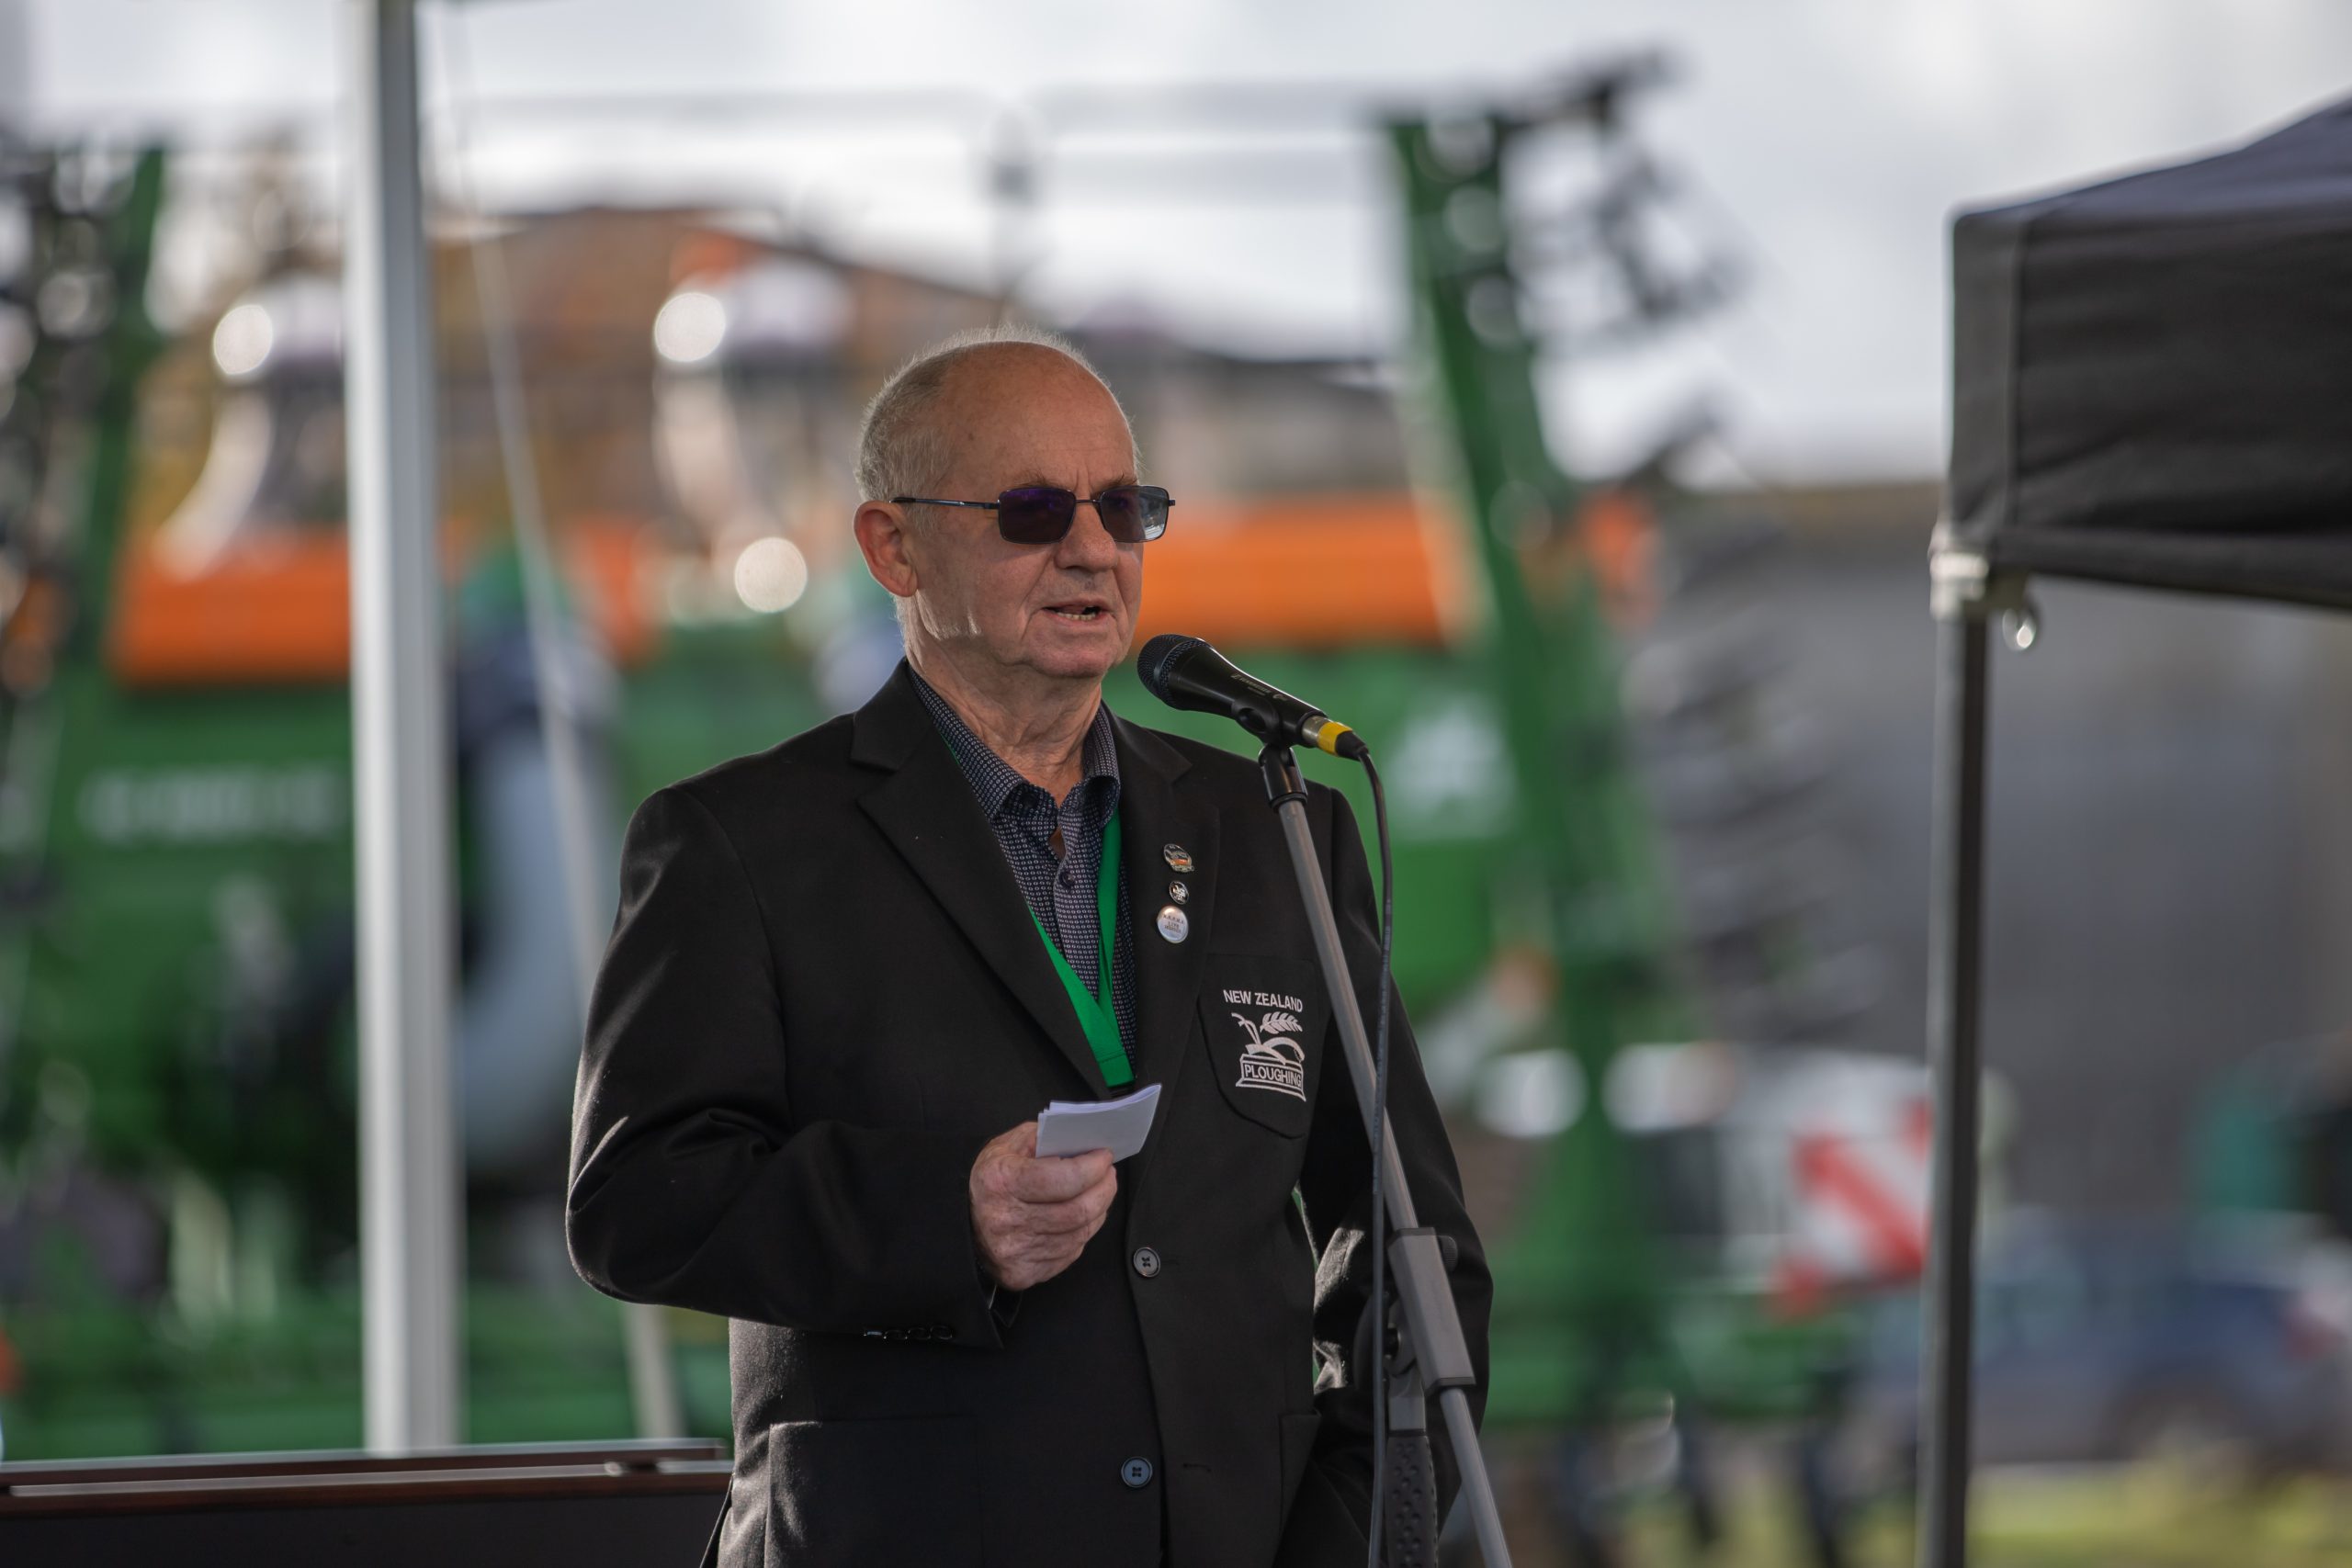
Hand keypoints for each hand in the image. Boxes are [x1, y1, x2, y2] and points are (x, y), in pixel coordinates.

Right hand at [969, 1122, 1117, 1291]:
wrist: (961, 1225)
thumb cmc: (991, 1182)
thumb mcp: (1005, 1147)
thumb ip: (1042, 1138)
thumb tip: (1082, 1140)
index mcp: (1002, 1181)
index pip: (1063, 1178)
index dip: (1092, 1167)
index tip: (1104, 1157)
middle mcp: (1007, 1219)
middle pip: (1078, 1210)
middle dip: (1104, 1189)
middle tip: (1109, 1175)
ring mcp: (1016, 1251)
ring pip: (1079, 1234)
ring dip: (1098, 1211)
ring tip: (1099, 1194)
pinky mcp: (1023, 1273)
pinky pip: (1069, 1254)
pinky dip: (1082, 1234)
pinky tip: (1081, 1219)